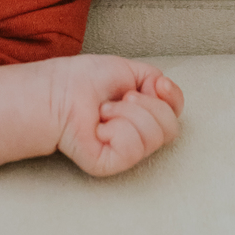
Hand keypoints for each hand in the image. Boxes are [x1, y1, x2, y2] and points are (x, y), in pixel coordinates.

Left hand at [50, 55, 183, 178]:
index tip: (156, 84)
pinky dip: (117, 128)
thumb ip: (155, 79)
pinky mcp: (109, 164)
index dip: (172, 97)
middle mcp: (137, 136)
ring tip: (105, 110)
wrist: (59, 89)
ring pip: (154, 137)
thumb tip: (165, 91)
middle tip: (121, 98)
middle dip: (147, 105)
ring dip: (128, 113)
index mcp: (143, 114)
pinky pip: (133, 148)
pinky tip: (100, 126)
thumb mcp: (129, 70)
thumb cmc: (86, 80)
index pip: (175, 113)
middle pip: (171, 129)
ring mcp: (124, 153)